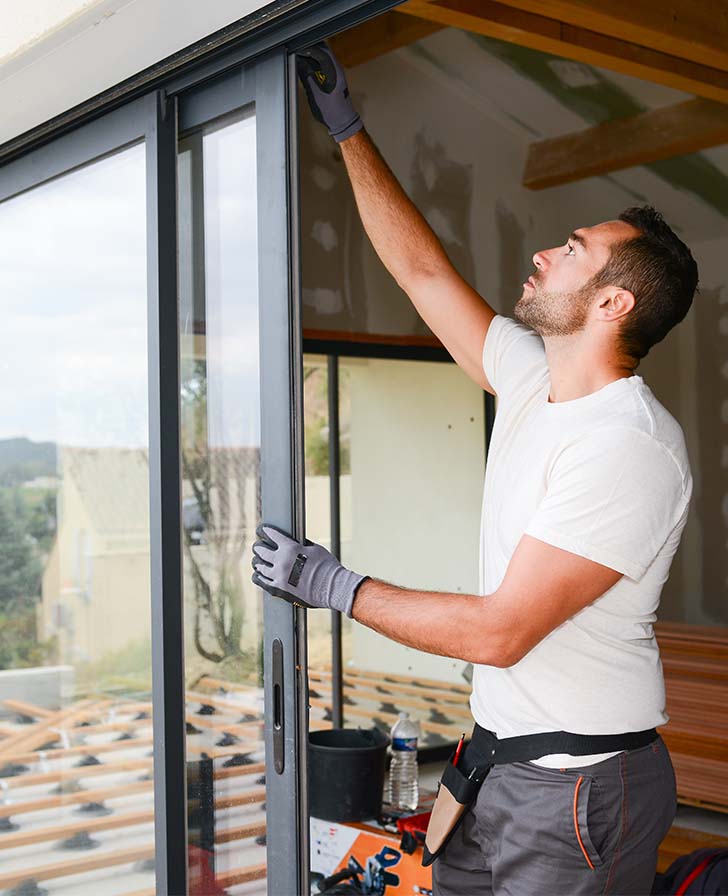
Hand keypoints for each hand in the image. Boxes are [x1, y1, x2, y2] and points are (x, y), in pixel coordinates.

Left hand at [250, 522, 368, 616]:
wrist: (334, 588)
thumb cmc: (328, 567)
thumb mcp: (315, 549)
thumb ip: (300, 544)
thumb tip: (293, 541)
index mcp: (290, 548)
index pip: (271, 535)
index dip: (264, 530)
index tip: (261, 529)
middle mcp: (281, 561)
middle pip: (261, 550)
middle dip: (258, 546)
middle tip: (258, 545)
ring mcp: (278, 576)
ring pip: (259, 566)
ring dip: (258, 561)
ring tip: (258, 560)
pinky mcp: (278, 590)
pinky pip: (261, 581)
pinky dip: (258, 576)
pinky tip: (258, 574)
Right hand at [296, 42, 362, 142]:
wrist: (343, 122)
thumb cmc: (332, 112)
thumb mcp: (315, 95)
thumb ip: (307, 77)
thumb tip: (299, 64)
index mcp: (335, 71)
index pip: (322, 50)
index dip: (309, 47)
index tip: (298, 48)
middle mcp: (337, 69)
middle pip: (323, 50)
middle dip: (310, 49)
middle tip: (297, 51)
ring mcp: (337, 72)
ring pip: (324, 55)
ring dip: (312, 55)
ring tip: (300, 58)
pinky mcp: (335, 77)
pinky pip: (324, 63)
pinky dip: (315, 62)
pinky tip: (307, 67)